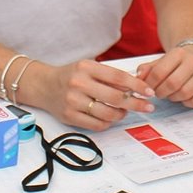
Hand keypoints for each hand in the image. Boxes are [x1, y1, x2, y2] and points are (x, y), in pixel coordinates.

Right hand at [35, 60, 156, 131]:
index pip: (118, 77)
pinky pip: (97, 124)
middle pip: (115, 97)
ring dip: (121, 114)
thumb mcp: (89, 67)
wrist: (44, 85)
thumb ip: (109, 76)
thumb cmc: (71, 75)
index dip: (137, 85)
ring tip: (125, 111)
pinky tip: (111, 117)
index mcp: (86, 67)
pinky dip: (108, 122)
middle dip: (136, 103)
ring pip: (107, 113)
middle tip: (147, 106)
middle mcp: (79, 83)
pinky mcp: (69, 116)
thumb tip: (135, 87)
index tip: (149, 92)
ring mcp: (73, 101)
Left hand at [136, 46, 192, 106]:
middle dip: (161, 92)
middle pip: (172, 84)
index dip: (150, 84)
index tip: (148, 88)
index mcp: (178, 53)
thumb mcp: (160, 61)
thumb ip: (147, 69)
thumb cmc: (176, 62)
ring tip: (170, 94)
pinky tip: (183, 97)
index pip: (159, 72)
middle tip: (158, 93)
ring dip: (173, 98)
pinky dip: (187, 102)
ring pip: (185, 93)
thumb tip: (139, 78)